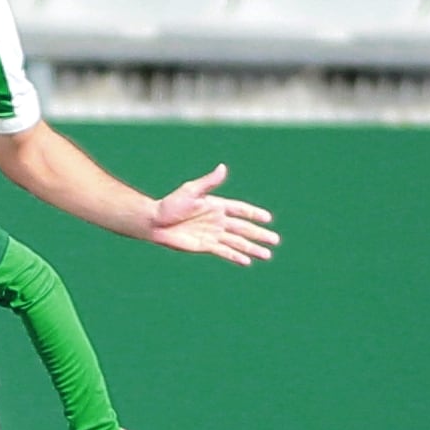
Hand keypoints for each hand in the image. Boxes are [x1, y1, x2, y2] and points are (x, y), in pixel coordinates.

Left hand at [147, 164, 277, 265]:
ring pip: (237, 242)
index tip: (268, 219)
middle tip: (275, 241)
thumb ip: (209, 183)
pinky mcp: (205, 246)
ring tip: (266, 255)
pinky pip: (224, 251)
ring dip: (251, 248)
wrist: (154, 222)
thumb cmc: (170, 204)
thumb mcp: (190, 191)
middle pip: (243, 229)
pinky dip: (235, 256)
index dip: (254, 214)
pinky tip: (247, 261)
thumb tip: (223, 168)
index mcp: (216, 205)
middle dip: (259, 234)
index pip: (241, 210)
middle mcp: (217, 220)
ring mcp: (212, 234)